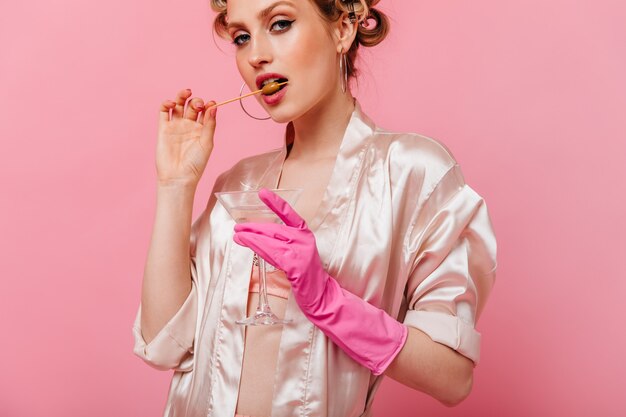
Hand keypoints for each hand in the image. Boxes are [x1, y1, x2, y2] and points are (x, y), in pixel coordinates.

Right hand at [156, 89, 217, 186]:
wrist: (178, 176)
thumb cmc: (195, 163)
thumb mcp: (207, 143)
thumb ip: (210, 124)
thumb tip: (214, 106)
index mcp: (201, 129)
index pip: (205, 111)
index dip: (208, 105)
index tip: (211, 104)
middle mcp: (189, 126)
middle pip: (192, 106)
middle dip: (196, 101)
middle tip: (198, 105)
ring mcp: (176, 126)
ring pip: (178, 105)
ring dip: (182, 96)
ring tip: (186, 93)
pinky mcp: (163, 128)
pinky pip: (163, 111)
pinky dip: (166, 104)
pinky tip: (171, 103)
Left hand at [232, 188, 328, 310]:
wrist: (319, 293)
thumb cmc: (305, 273)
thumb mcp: (296, 252)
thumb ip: (282, 243)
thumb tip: (257, 236)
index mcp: (304, 233)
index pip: (289, 214)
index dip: (276, 203)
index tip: (262, 193)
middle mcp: (304, 239)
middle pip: (274, 229)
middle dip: (254, 227)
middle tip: (238, 227)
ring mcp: (301, 252)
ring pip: (270, 241)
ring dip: (251, 238)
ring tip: (238, 235)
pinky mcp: (295, 265)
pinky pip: (272, 254)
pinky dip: (258, 248)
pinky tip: (248, 245)